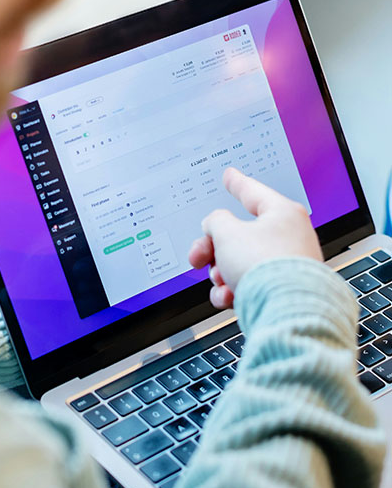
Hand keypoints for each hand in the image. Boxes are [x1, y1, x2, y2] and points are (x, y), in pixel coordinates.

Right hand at [188, 167, 322, 308]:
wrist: (288, 312)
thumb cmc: (267, 267)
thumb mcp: (228, 233)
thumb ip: (216, 222)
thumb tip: (215, 226)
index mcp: (282, 214)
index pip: (253, 192)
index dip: (236, 183)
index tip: (229, 175)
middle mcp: (288, 237)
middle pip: (239, 234)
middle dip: (214, 247)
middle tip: (198, 256)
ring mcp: (286, 265)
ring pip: (240, 262)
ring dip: (222, 272)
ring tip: (220, 280)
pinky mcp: (281, 290)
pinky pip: (249, 284)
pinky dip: (234, 291)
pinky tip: (229, 297)